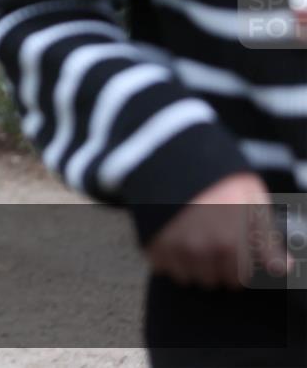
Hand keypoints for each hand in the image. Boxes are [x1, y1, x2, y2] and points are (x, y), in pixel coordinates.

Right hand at [145, 173, 292, 289]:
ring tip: (193, 238)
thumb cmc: (219, 177)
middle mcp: (203, 251)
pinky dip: (170, 258)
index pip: (239, 279)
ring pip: (189, 277)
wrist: (174, 157)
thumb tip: (284, 268)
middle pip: (213, 280)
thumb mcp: (253, 200)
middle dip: (216, 267)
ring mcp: (175, 249)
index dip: (240, 266)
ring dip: (193, 265)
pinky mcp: (153, 244)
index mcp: (231, 243)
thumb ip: (267, 238)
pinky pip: (165, 268)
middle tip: (213, 241)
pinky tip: (175, 237)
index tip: (235, 252)